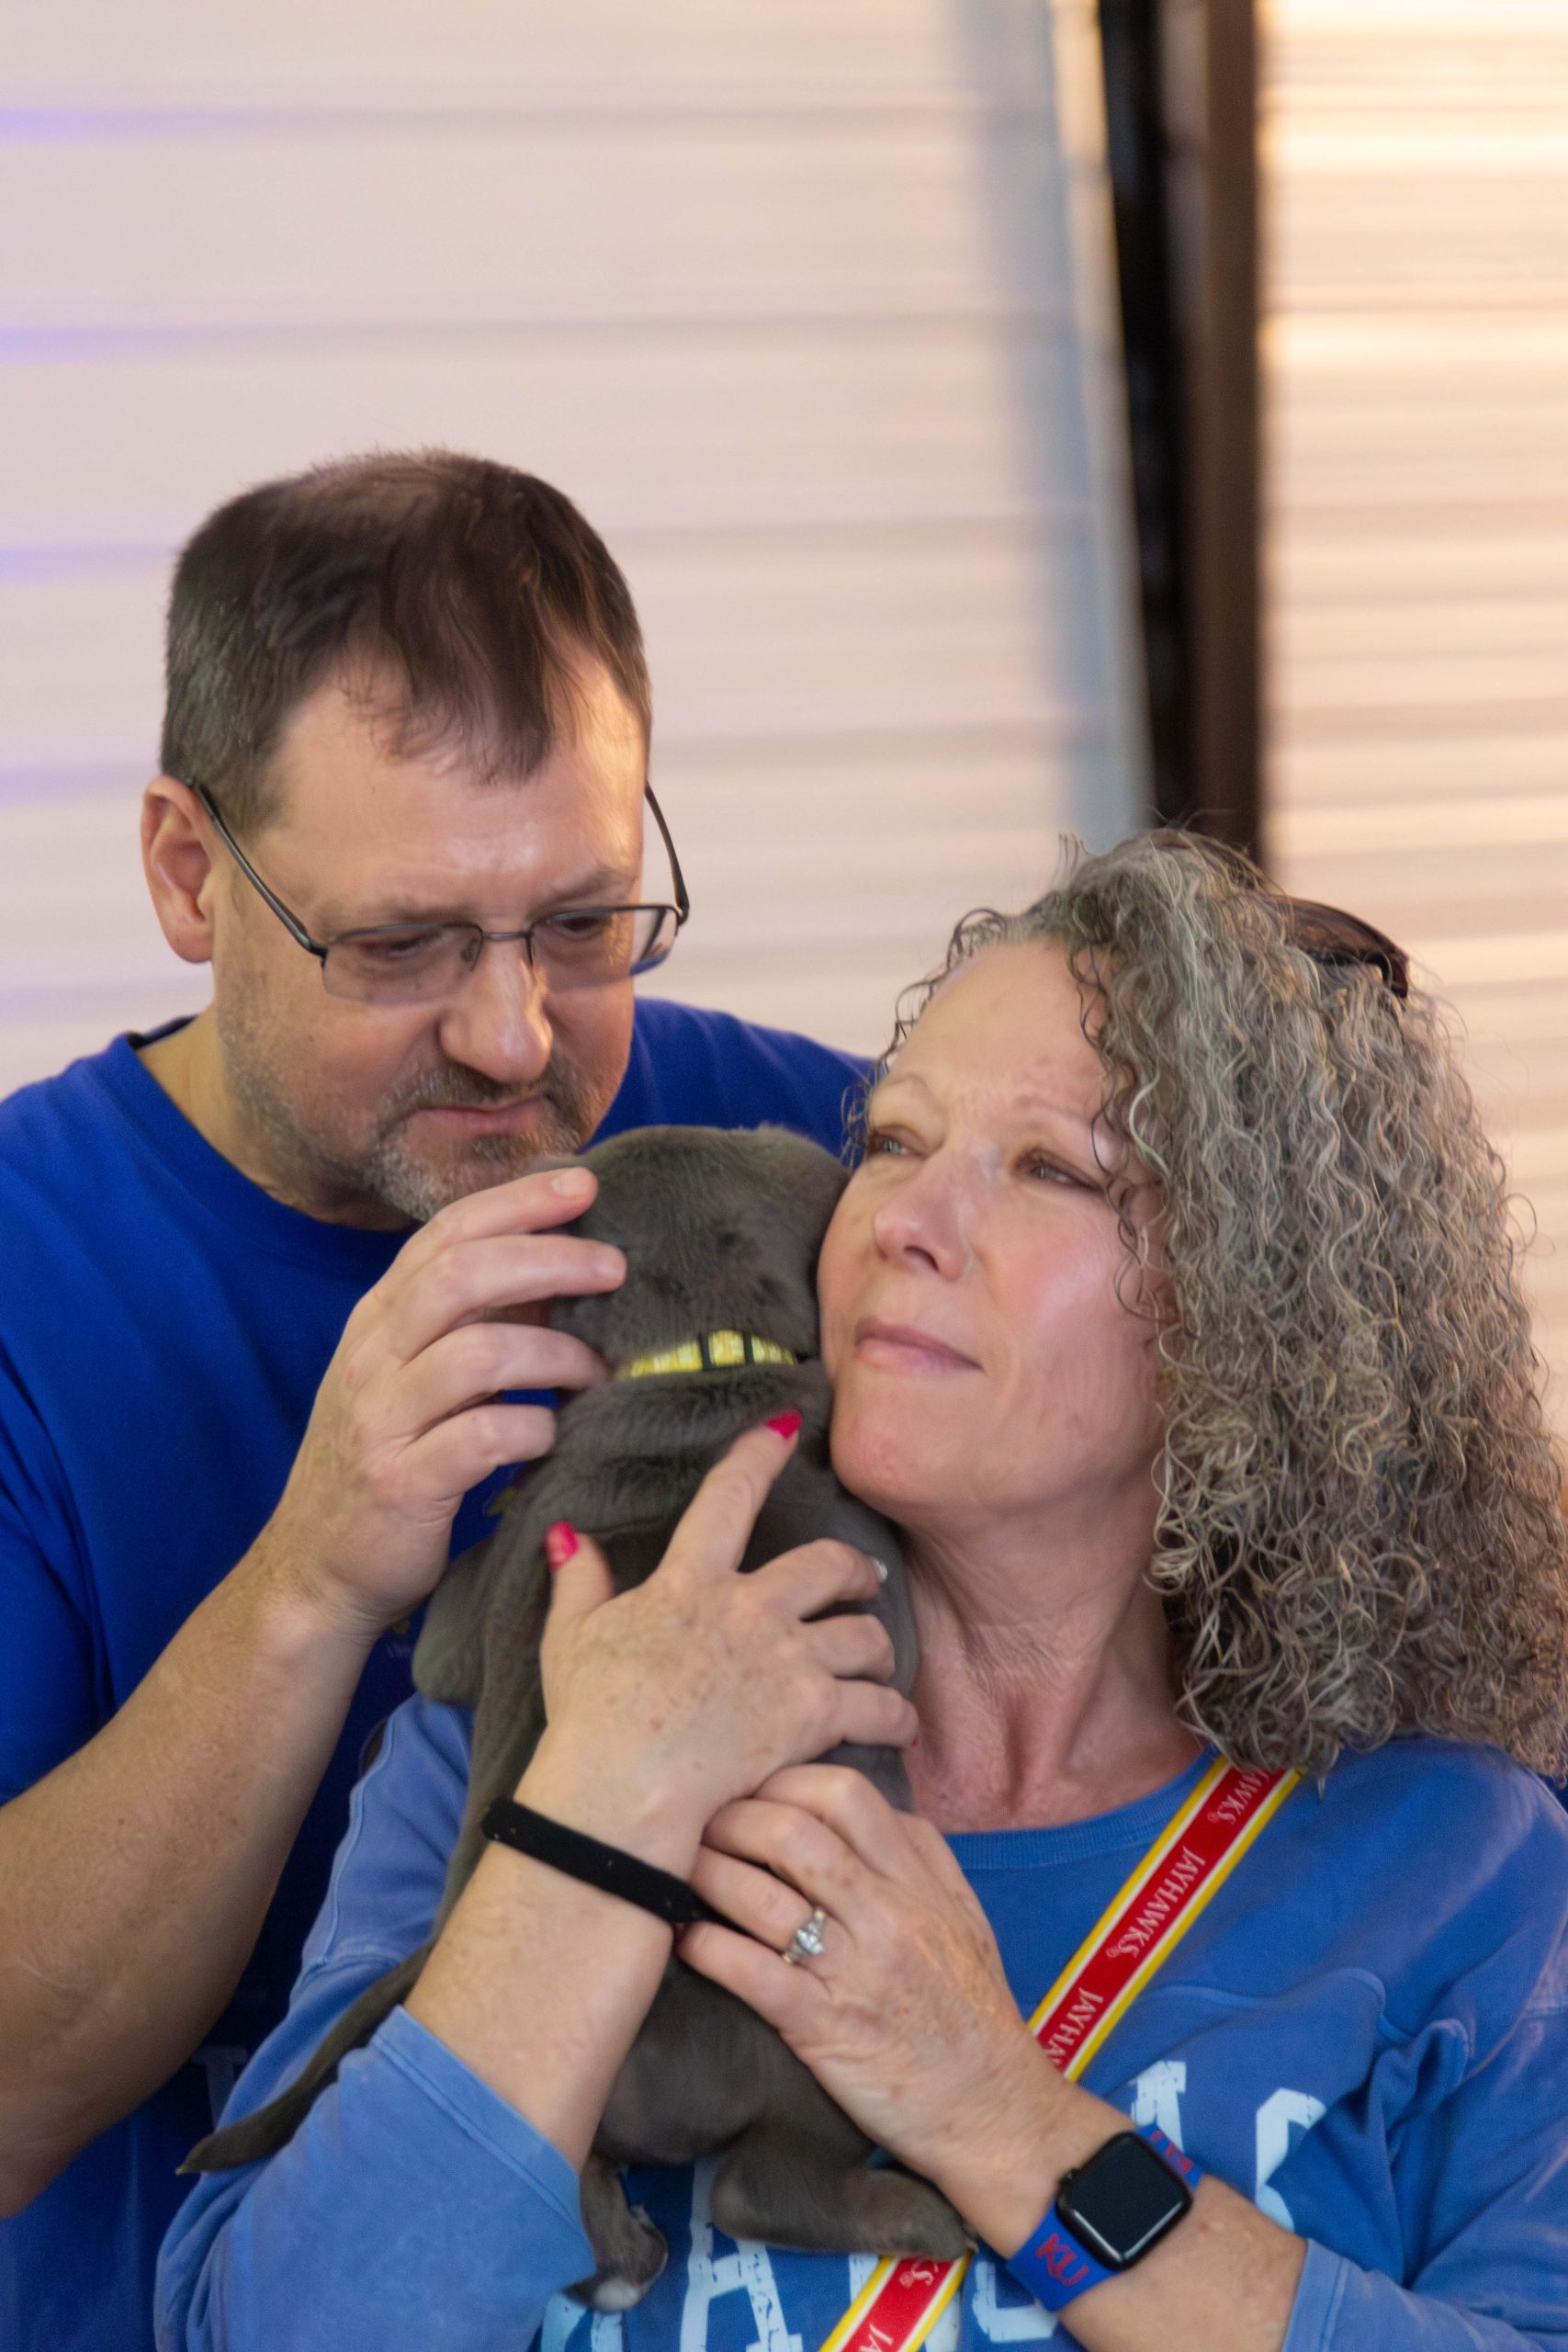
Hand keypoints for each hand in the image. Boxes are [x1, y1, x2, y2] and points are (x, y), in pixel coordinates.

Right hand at [263, 1165, 623, 1637]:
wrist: (315, 1571)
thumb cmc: (389, 1463)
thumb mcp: (418, 1378)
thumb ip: (475, 1322)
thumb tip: (562, 1266)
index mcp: (378, 1320)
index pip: (445, 1233)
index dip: (516, 1201)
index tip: (584, 1183)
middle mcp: (372, 1357)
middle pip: (461, 1275)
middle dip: (548, 1258)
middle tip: (614, 1268)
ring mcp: (380, 1420)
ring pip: (477, 1352)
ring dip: (556, 1352)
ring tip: (600, 1369)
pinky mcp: (402, 1484)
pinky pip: (482, 1437)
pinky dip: (534, 1427)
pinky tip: (557, 1433)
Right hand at [518, 1421, 918, 1872]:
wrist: (620, 1787)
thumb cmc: (589, 1716)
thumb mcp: (570, 1637)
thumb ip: (578, 1581)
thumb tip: (566, 1535)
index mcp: (690, 1581)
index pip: (729, 1496)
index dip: (759, 1454)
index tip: (784, 1426)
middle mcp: (749, 1608)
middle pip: (829, 1564)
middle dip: (856, 1568)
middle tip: (864, 1578)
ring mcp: (786, 1659)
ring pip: (865, 1633)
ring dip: (878, 1646)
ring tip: (879, 1658)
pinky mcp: (812, 1713)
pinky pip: (877, 1704)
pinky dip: (894, 1714)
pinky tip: (897, 1723)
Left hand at [678, 1764, 1069, 2241]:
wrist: (995, 2114)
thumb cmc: (974, 2014)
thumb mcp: (965, 1918)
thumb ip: (921, 1855)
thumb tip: (862, 1808)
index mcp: (919, 1882)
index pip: (845, 1794)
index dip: (785, 1781)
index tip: (753, 1790)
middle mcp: (888, 1915)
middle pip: (793, 1832)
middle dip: (733, 1818)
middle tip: (699, 1825)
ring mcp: (856, 1972)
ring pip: (765, 1897)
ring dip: (707, 1875)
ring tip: (677, 1873)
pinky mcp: (826, 2030)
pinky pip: (754, 1974)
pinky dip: (709, 1948)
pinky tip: (686, 1939)